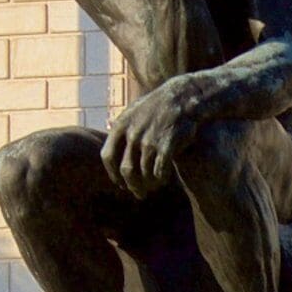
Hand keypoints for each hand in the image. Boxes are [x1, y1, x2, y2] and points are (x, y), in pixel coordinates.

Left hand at [103, 79, 195, 193]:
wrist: (183, 97)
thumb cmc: (158, 107)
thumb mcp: (133, 113)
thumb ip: (121, 132)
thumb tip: (110, 156)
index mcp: (120, 125)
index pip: (108, 157)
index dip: (112, 174)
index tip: (120, 183)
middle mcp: (132, 134)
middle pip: (126, 170)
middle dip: (132, 185)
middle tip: (139, 193)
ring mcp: (149, 140)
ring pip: (144, 173)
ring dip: (149, 184)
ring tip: (154, 187)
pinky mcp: (167, 145)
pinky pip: (160, 171)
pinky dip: (161, 179)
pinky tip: (164, 180)